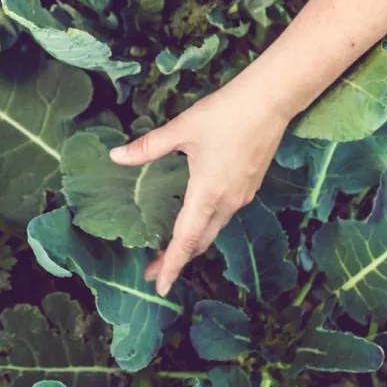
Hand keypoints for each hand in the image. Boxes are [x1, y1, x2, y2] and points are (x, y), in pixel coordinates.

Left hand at [109, 76, 293, 295]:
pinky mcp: (250, 187)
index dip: (171, 265)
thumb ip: (147, 147)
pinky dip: (206, 226)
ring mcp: (242, 196)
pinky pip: (224, 215)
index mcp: (207, 193)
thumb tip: (115, 156)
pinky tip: (195, 219)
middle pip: (200, 242)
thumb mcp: (181, 129)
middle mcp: (227, 202)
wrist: (270, 101)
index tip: (159, 286)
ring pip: (214, 230)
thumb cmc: (225, 113)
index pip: (185, 240)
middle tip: (154, 272)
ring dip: (192, 243)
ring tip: (170, 250)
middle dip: (177, 260)